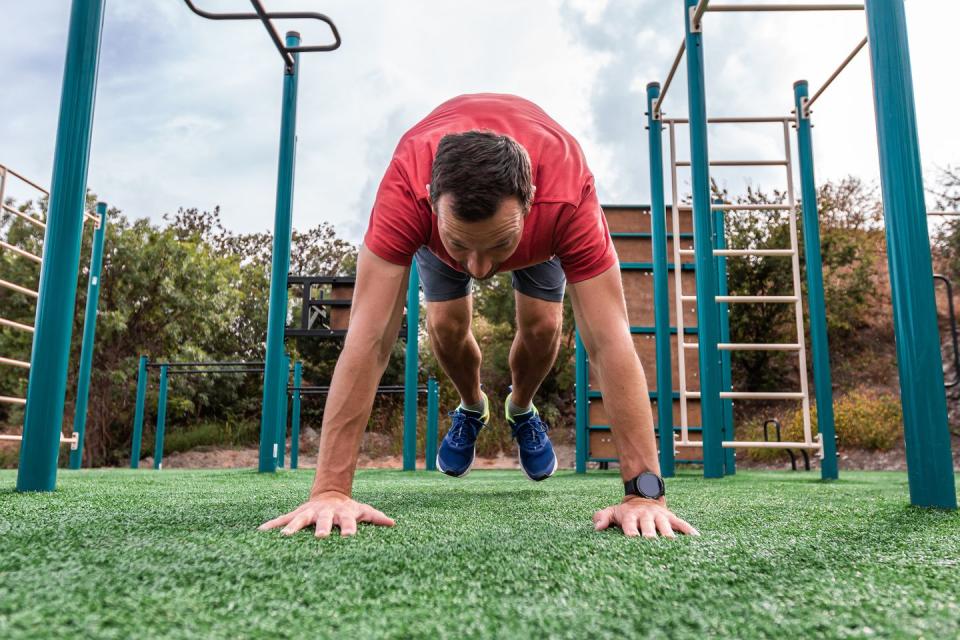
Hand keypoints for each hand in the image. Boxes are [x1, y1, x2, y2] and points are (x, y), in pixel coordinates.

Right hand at [258, 491, 394, 537]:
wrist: (330, 494)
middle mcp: (325, 513)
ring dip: (293, 527)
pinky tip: (260, 532)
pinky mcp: (297, 513)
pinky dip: (272, 524)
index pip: (348, 522)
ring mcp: (310, 513)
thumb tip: (393, 523)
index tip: (349, 537)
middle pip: (324, 521)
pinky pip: (282, 519)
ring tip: (284, 537)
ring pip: (300, 519)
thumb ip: (376, 516)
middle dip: (322, 528)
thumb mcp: (362, 510)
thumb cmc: (348, 509)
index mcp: (342, 514)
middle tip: (321, 537)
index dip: (349, 528)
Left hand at [593, 497, 699, 538]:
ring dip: (669, 535)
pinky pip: (681, 524)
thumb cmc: (626, 512)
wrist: (644, 496)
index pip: (630, 525)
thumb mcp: (612, 511)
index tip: (633, 539)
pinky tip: (696, 539)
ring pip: (665, 526)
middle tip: (653, 545)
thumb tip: (596, 528)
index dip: (631, 532)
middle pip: (649, 526)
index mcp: (631, 515)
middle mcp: (646, 515)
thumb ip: (602, 518)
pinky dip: (689, 530)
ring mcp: (660, 516)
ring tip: (674, 546)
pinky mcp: (671, 517)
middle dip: (651, 535)